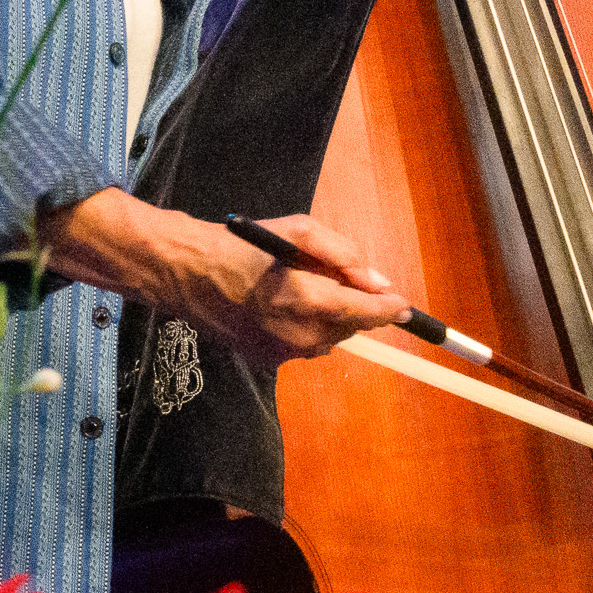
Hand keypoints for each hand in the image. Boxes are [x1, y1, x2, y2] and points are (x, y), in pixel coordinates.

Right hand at [178, 206, 412, 368]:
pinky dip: (309, 328)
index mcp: (306, 298)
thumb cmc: (243, 245)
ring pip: (331, 339)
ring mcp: (281, 352)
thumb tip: (379, 281)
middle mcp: (297, 333)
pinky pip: (306, 346)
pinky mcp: (267, 361)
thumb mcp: (298, 231)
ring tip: (305, 289)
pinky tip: (286, 307)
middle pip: (352, 327)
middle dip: (356, 306)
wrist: (186, 273)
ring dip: (332, 318)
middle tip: (336, 280)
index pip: (366, 313)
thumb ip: (345, 255)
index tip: (406, 307)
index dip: (390, 309)